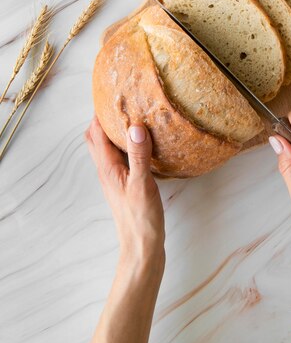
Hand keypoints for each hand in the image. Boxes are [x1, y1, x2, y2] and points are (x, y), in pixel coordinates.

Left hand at [86, 117, 164, 272]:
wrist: (142, 248)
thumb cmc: (141, 219)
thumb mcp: (142, 184)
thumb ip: (139, 155)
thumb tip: (135, 127)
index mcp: (107, 168)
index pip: (96, 134)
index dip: (100, 113)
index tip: (110, 95)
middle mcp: (107, 171)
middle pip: (96, 140)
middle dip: (103, 120)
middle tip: (118, 104)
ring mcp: (115, 179)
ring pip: (108, 149)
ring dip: (113, 133)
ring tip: (131, 118)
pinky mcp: (126, 185)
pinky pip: (121, 159)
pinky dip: (126, 146)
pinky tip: (142, 146)